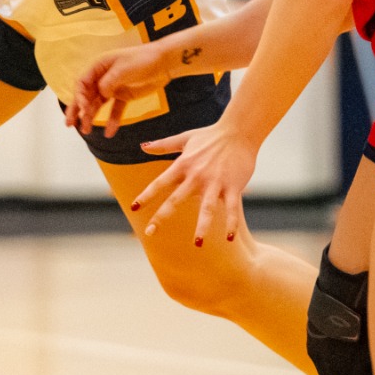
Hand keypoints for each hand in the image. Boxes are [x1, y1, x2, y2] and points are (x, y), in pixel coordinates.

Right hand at [65, 43, 171, 137]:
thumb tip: (99, 94)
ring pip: (98, 104)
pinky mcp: (124, 96)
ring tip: (86, 131)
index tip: (84, 110)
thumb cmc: (143, 59)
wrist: (165, 62)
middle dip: (77, 109)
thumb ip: (108, 83)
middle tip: (69, 124)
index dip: (80, 97)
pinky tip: (109, 132)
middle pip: (86, 95)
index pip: (82, 83)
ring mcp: (113, 87)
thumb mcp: (123, 69)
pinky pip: (115, 110)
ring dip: (91, 117)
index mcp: (99, 66)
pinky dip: (112, 120)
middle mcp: (103, 77)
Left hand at [130, 122, 258, 247]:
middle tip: (149, 233)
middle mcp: (197, 176)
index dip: (147, 195)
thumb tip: (142, 146)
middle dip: (161, 216)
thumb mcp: (185, 138)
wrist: (239, 131)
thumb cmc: (210, 135)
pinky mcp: (234, 186)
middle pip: (176, 199)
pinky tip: (229, 238)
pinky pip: (232, 208)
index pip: (160, 182)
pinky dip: (231, 223)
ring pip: (207, 208)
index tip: (134, 208)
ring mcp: (216, 182)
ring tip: (198, 244)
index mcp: (183, 165)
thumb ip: (163, 145)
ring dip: (202, 226)